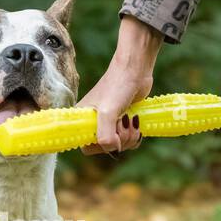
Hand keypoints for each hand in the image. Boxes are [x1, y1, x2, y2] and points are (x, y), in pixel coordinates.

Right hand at [78, 16, 161, 153]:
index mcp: (83, 120)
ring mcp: (110, 123)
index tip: (110, 133)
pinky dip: (136, 136)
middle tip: (123, 122)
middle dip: (119, 140)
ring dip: (130, 137)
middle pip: (106, 148)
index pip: (86, 146)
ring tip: (131, 119)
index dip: (100, 145)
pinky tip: (137, 122)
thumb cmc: (117, 86)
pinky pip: (129, 141)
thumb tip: (113, 150)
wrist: (135, 70)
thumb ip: (105, 135)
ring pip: (120, 145)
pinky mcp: (123, 122)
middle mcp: (94, 123)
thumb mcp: (107, 112)